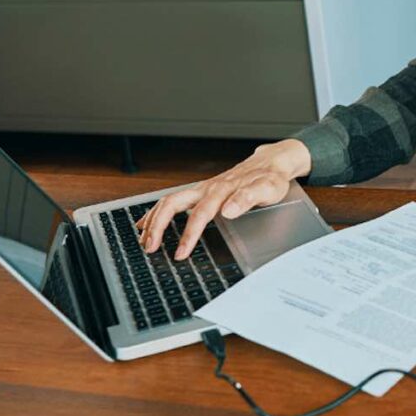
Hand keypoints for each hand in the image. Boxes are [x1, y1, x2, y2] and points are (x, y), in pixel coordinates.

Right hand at [135, 139, 311, 260]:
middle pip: (173, 203)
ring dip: (153, 220)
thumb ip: (249, 197)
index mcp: (222, 190)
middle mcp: (207, 188)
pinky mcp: (201, 191)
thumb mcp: (267, 188)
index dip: (189, 235)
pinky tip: (147, 223)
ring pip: (169, 201)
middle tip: (150, 248)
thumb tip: (229, 210)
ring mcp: (202, 189)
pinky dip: (157, 212)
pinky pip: (173, 200)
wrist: (270, 163)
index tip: (180, 253)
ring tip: (144, 241)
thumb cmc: (270, 178)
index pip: (200, 215)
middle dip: (158, 226)